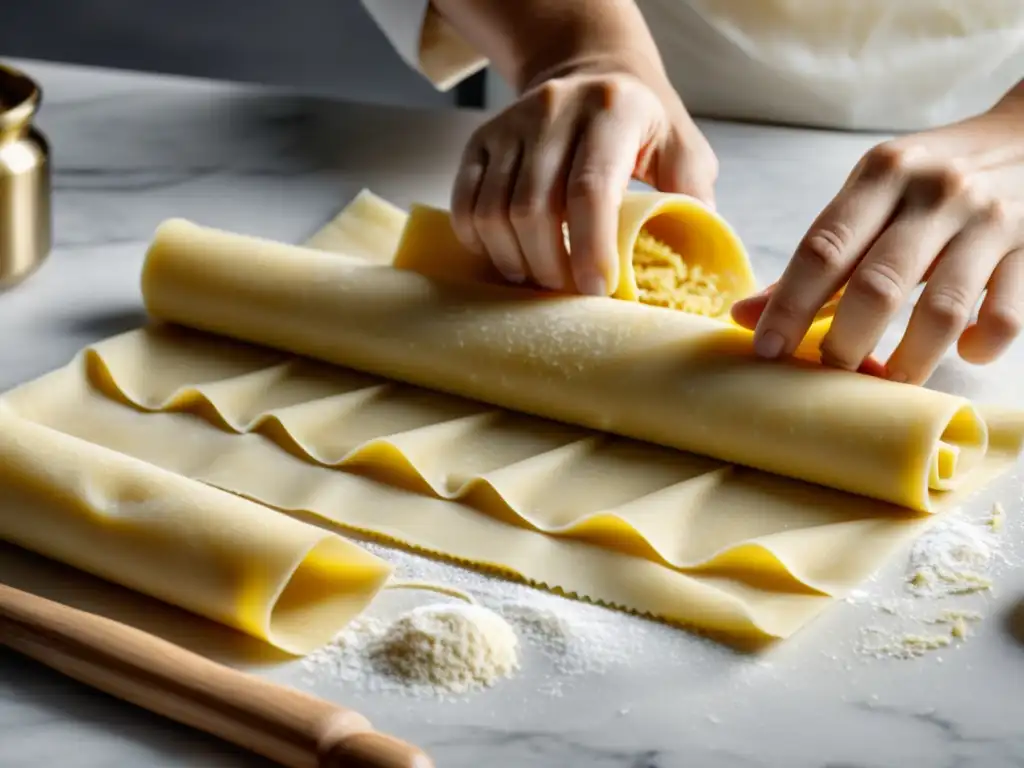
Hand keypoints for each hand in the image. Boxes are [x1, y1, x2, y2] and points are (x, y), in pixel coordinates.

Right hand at [450, 66, 716, 295]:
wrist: (592, 72)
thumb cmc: (642, 126)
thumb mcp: (682, 148)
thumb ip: (691, 198)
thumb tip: (690, 265)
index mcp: (613, 110)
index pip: (590, 188)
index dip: (591, 248)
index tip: (597, 289)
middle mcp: (555, 109)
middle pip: (534, 209)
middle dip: (549, 266)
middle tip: (568, 294)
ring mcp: (511, 124)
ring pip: (494, 211)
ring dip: (514, 261)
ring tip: (539, 280)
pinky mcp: (481, 140)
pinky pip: (465, 204)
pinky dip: (481, 243)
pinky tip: (508, 257)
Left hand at [732, 92, 1023, 384]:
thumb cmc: (933, 180)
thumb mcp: (872, 198)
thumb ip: (817, 258)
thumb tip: (744, 316)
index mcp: (882, 174)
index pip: (823, 248)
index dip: (789, 305)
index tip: (766, 349)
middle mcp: (935, 191)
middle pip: (876, 285)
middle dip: (844, 342)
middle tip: (828, 375)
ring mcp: (989, 219)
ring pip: (940, 310)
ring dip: (907, 361)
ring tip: (885, 383)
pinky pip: (1005, 315)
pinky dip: (979, 345)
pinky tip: (963, 353)